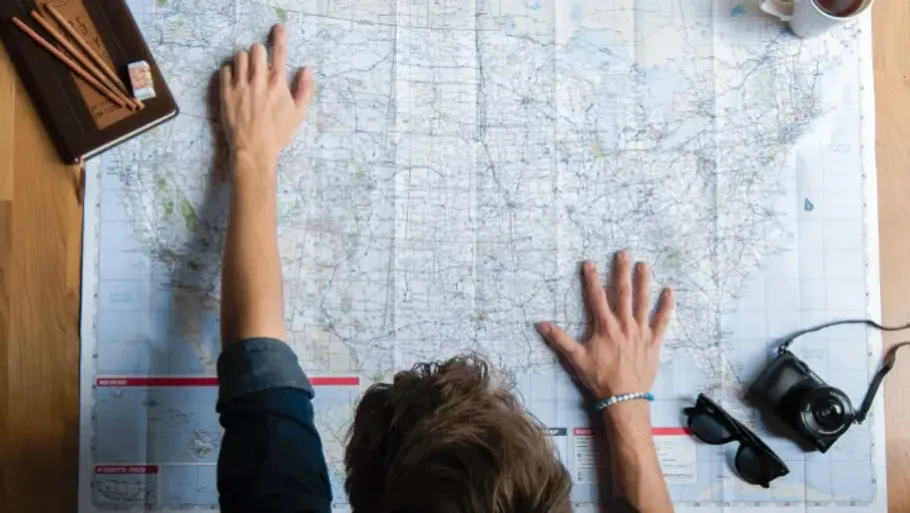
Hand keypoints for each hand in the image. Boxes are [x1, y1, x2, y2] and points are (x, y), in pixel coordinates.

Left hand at [220, 24, 315, 165]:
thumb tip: (307, 70)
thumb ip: (305, 90)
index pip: (279, 52)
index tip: (278, 29)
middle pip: (256, 49)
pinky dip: (230, 71)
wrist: (253, 150)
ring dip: (245, 60)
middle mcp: (258, 80)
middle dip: (259, 52)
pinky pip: (225, 70)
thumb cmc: (278, 134)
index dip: (279, 37)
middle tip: (260, 63)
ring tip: (248, 71)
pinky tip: (236, 80)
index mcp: (277, 84)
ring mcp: (240, 86)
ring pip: (239, 56)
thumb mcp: (298, 114)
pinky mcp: (226, 93)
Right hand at [536, 252, 673, 400]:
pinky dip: (666, 306)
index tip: (589, 263)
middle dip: (622, 272)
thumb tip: (540, 324)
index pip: (597, 297)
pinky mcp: (654, 341)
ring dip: (644, 282)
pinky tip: (669, 291)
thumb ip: (559, 339)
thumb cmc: (599, 378)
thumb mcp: (576, 358)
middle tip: (623, 254)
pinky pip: (662, 321)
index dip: (592, 279)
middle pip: (623, 293)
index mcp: (605, 327)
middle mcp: (625, 324)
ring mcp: (641, 332)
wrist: (624, 398)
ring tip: (644, 264)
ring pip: (644, 302)